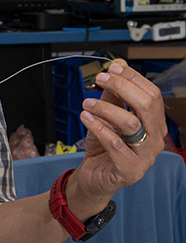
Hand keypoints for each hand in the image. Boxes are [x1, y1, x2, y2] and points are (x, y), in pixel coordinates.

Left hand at [67, 60, 166, 216]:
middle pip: (146, 105)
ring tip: (87, 104)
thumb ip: (114, 94)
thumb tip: (118, 66)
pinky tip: (87, 119)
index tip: (112, 68)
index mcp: (154, 123)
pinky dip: (99, 128)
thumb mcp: (107, 115)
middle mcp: (155, 139)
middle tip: (101, 80)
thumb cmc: (103, 146)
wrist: (94, 176)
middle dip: (122, 87)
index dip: (132, 78)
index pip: (152, 94)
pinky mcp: (130, 170)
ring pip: (131, 123)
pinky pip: (115, 144)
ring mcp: (145, 156)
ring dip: (105, 108)